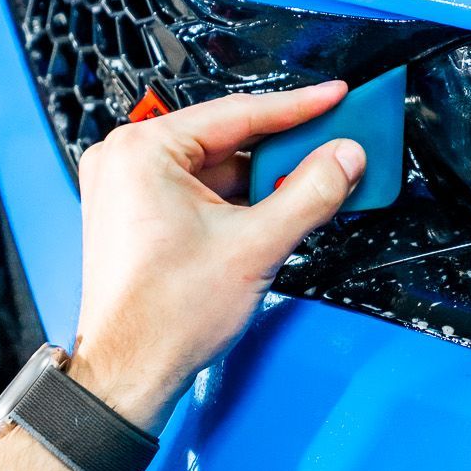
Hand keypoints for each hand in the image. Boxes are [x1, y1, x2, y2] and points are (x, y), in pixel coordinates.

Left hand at [71, 83, 363, 431]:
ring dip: (264, 179)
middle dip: (284, 151)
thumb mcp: (255, 246)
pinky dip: (239, 199)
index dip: (297, 107)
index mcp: (143, 151)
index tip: (334, 97)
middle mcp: (127, 160)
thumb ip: (309, 194)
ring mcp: (128, 188)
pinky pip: (200, 190)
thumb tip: (343, 158)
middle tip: (334, 147)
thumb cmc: (163, 317)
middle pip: (227, 140)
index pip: (237, 113)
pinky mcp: (138, 214)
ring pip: (217, 167)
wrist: (128, 373)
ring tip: (313, 184)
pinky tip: (277, 208)